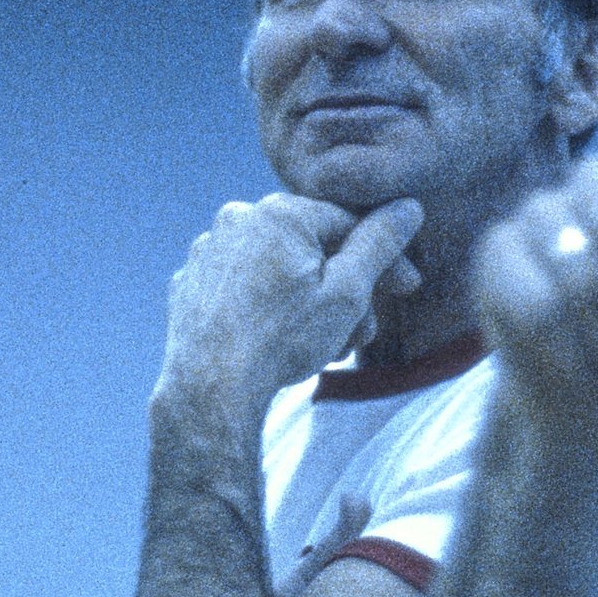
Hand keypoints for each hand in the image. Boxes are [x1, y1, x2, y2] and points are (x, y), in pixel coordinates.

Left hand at [155, 190, 424, 424]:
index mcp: (278, 212)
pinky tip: (279, 341)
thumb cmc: (282, 341)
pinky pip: (242, 287)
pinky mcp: (190, 283)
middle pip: (311, 249)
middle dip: (345, 291)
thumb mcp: (347, 292)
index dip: (384, 259)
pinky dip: (266, 307)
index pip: (348, 225)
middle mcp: (236, 219)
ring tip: (324, 346)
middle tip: (363, 333)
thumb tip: (407, 207)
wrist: (209, 389)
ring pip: (277, 269)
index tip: (406, 288)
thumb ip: (380, 244)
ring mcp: (207, 251)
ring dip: (309, 303)